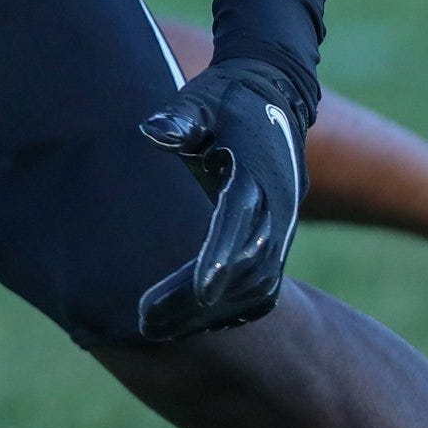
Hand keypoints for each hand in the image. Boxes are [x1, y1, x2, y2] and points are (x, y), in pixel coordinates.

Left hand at [136, 59, 309, 340]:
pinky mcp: (274, 240)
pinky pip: (259, 288)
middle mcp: (279, 207)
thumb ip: (181, 116)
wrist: (275, 96)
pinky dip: (228, 312)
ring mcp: (281, 227)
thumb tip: (153, 130)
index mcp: (259, 171)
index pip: (243, 219)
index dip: (222, 255)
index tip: (199, 289)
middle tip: (146, 322)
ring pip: (256, 287)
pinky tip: (186, 326)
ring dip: (210, 314)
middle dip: (200, 300)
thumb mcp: (204, 98)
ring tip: (154, 330)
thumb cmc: (228, 98)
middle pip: (247, 266)